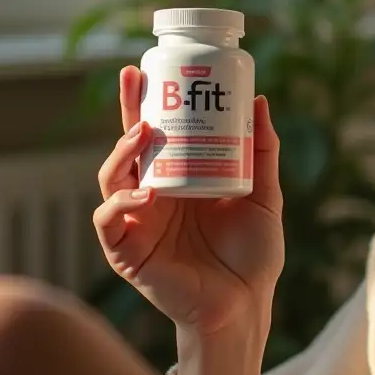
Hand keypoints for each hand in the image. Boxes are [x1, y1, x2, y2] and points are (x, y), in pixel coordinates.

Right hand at [92, 65, 284, 341]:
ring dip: (123, 153)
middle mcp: (153, 197)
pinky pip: (110, 222)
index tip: (145, 69)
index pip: (157, 135)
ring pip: (111, 178)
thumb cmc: (253, 255)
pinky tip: (144, 195)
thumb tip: (260, 102)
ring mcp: (137, 222)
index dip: (146, 103)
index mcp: (180, 180)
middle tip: (135, 82)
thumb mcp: (264, 196)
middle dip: (128, 113)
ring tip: (145, 135)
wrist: (246, 305)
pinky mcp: (129, 252)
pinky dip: (121, 204)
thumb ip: (262, 153)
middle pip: (128, 147)